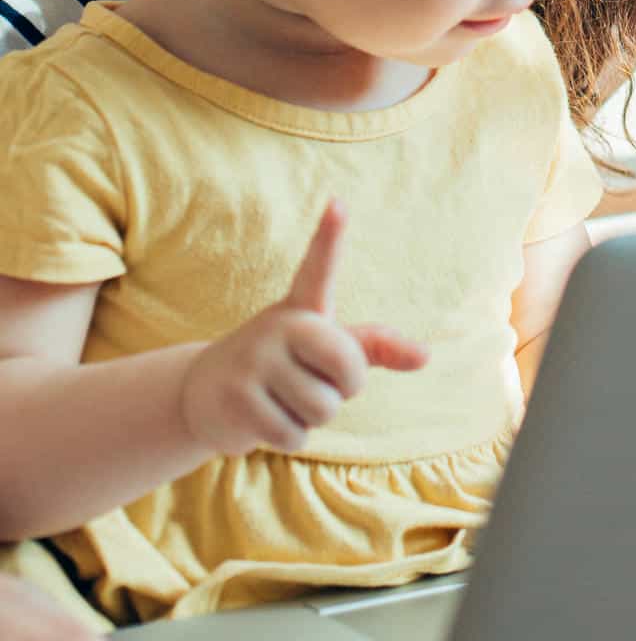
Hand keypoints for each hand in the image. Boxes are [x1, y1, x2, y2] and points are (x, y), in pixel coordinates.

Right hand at [180, 200, 428, 456]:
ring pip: (323, 409)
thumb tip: (427, 357)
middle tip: (310, 382)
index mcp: (303, 308)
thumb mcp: (323, 349)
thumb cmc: (281, 367)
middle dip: (342, 390)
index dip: (330, 237)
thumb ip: (371, 347)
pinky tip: (263, 419)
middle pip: (349, 373)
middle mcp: (279, 326)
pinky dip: (289, 438)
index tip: (339, 202)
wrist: (203, 394)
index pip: (319, 268)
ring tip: (281, 398)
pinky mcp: (238, 399)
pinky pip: (295, 435)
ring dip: (311, 418)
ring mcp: (255, 360)